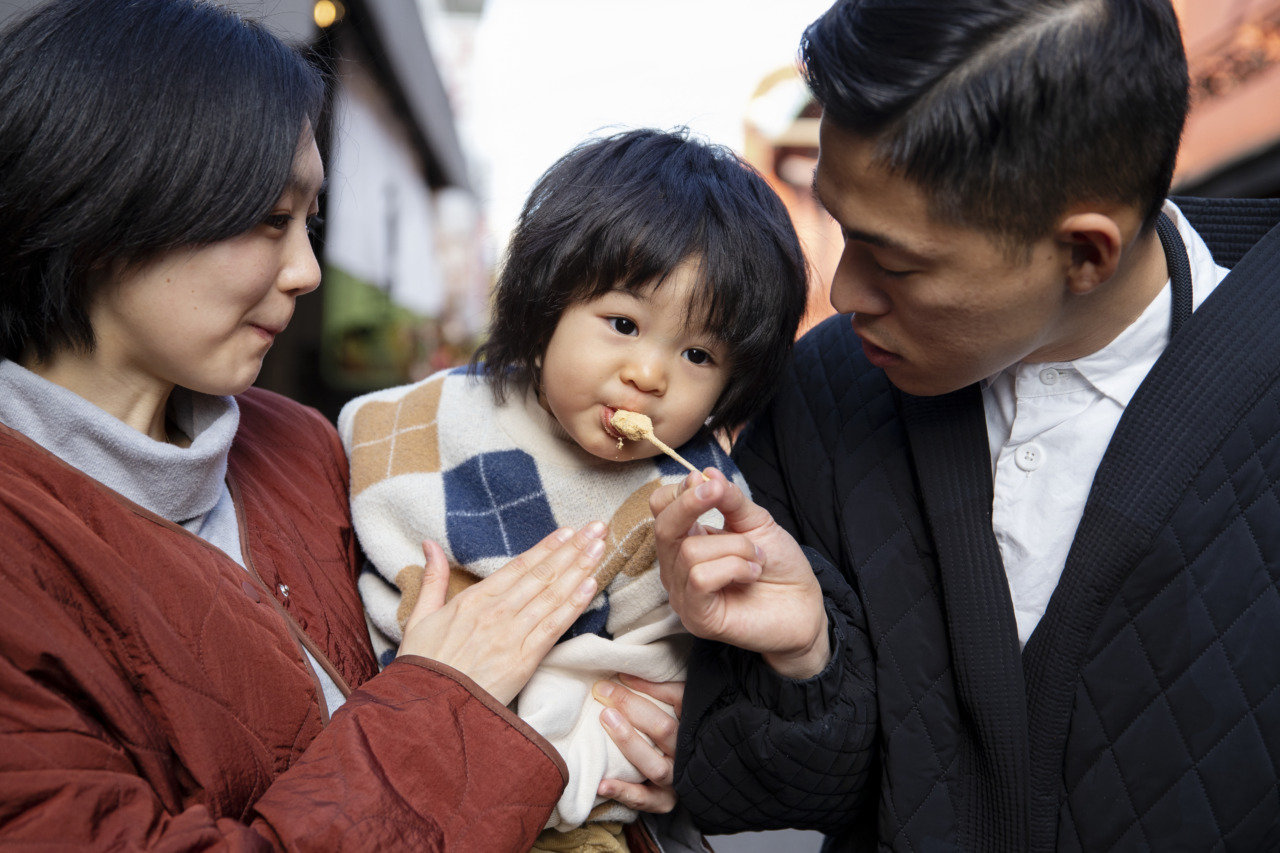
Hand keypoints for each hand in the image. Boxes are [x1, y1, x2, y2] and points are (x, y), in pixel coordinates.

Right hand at [398, 524, 604, 704]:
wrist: (428, 710)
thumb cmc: (424, 667)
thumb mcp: (419, 618)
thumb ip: (432, 579)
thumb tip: (430, 544)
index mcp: (473, 600)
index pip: (519, 566)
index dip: (547, 547)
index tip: (569, 531)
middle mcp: (496, 612)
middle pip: (542, 575)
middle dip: (573, 549)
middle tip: (598, 529)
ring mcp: (512, 636)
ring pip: (552, 595)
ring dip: (580, 569)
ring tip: (600, 548)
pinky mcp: (523, 661)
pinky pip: (553, 628)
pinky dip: (573, 605)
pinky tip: (590, 586)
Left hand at [593, 674, 682, 813]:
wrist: (684, 776)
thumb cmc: (669, 732)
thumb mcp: (672, 707)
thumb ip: (656, 689)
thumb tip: (624, 674)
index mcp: (692, 724)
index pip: (678, 699)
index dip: (650, 686)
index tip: (620, 675)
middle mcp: (687, 751)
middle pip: (663, 728)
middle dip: (632, 708)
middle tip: (603, 693)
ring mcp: (676, 778)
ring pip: (655, 765)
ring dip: (629, 742)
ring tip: (606, 720)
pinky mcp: (664, 801)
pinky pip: (644, 799)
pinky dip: (623, 792)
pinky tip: (602, 783)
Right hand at [651, 469, 829, 677]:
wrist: (804, 606)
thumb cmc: (779, 565)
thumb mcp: (756, 522)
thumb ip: (730, 499)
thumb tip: (705, 473)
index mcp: (687, 540)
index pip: (660, 509)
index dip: (680, 492)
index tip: (712, 486)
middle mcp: (677, 567)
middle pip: (663, 528)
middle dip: (691, 505)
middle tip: (720, 495)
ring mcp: (683, 595)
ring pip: (690, 552)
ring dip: (735, 547)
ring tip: (757, 559)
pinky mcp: (696, 617)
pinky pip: (700, 579)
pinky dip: (733, 568)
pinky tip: (751, 575)